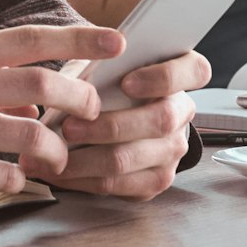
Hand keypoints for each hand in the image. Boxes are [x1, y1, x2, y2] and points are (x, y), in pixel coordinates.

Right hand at [0, 24, 117, 208]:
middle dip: (82, 99)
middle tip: (92, 112)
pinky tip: (17, 178)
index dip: (79, 38)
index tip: (116, 39)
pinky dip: (21, 180)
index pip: (31, 38)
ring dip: (58, 150)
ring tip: (59, 157)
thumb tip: (36, 81)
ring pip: (33, 134)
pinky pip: (4, 175)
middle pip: (44, 83)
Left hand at [26, 49, 209, 198]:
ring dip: (86, 159)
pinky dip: (84, 180)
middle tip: (69, 127)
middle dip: (108, 126)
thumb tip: (74, 80)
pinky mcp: (155, 180)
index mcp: (183, 73)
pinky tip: (60, 171)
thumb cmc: (109, 78)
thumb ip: (102, 62)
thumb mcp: (107, 61)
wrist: (116, 110)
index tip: (127, 82)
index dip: (163, 77)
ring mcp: (173, 150)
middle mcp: (183, 113)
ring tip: (52, 154)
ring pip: (131, 158)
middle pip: (158, 121)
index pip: (195, 71)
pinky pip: (120, 185)